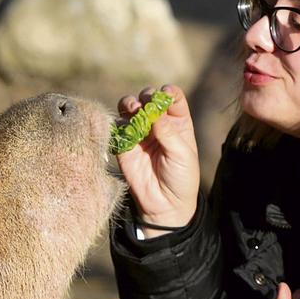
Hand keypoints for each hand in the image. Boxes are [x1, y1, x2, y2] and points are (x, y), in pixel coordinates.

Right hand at [115, 84, 198, 234]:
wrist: (165, 205)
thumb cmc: (181, 179)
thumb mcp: (182, 155)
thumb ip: (168, 132)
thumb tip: (153, 112)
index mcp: (177, 123)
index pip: (171, 97)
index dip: (167, 92)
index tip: (164, 94)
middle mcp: (157, 124)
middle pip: (148, 98)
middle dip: (146, 97)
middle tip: (145, 104)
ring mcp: (139, 133)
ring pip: (130, 108)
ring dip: (130, 104)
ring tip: (133, 110)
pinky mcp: (124, 146)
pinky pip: (117, 129)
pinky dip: (119, 125)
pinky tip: (126, 130)